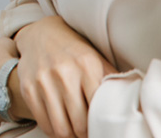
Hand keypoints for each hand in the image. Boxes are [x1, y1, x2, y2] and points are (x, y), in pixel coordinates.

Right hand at [14, 16, 117, 137]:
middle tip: (89, 132)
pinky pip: (43, 122)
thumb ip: (112, 81)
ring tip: (75, 131)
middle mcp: (64, 74)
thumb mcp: (97, 60)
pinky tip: (61, 124)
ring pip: (60, 128)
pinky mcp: (28, 88)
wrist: (41, 33)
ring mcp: (43, 81)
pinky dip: (53, 130)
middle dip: (86, 134)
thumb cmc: (75, 51)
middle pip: (79, 124)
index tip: (103, 127)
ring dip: (70, 135)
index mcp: (87, 66)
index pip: (99, 111)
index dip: (102, 125)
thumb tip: (132, 104)